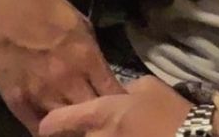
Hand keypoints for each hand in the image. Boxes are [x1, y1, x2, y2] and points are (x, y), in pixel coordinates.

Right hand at [0, 0, 123, 133]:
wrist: (4, 3)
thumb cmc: (46, 8)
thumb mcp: (80, 24)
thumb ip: (93, 55)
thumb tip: (103, 79)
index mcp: (86, 57)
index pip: (114, 95)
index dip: (120, 105)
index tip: (122, 110)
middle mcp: (66, 80)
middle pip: (93, 119)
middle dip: (100, 122)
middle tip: (100, 122)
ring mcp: (41, 94)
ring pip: (66, 129)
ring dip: (74, 129)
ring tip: (77, 126)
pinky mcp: (17, 101)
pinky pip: (37, 129)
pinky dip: (48, 132)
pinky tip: (54, 128)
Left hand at [38, 75, 190, 136]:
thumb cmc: (170, 111)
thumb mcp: (146, 87)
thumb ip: (121, 89)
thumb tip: (114, 94)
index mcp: (100, 114)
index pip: (55, 123)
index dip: (48, 125)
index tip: (48, 125)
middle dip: (67, 136)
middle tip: (69, 129)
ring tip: (99, 131)